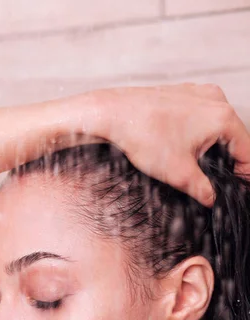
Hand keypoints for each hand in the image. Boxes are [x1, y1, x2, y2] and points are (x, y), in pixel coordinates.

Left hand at [71, 83, 249, 206]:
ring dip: (211, 148)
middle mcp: (215, 99)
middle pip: (233, 137)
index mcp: (222, 117)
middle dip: (227, 161)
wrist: (111, 114)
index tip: (239, 188)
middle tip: (217, 183)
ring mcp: (197, 93)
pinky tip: (181, 149)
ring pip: (216, 126)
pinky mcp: (182, 94)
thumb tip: (211, 199)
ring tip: (197, 168)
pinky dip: (197, 134)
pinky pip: (199, 117)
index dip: (244, 174)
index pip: (246, 151)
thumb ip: (202, 189)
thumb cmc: (142, 136)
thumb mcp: (178, 173)